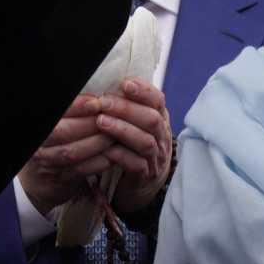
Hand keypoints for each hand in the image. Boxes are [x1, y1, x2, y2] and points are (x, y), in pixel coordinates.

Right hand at [17, 94, 119, 213]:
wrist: (39, 179)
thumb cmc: (52, 143)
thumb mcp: (57, 125)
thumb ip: (70, 113)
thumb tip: (95, 96)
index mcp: (40, 128)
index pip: (57, 114)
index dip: (76, 107)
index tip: (95, 102)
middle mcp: (39, 145)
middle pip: (64, 132)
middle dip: (91, 123)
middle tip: (112, 116)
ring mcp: (49, 164)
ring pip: (75, 151)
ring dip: (98, 141)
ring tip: (117, 132)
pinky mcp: (63, 179)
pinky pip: (84, 169)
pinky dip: (100, 160)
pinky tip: (115, 152)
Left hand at [98, 79, 174, 216]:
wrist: (146, 181)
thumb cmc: (135, 143)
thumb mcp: (137, 121)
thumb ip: (128, 104)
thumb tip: (107, 82)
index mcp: (160, 118)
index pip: (158, 100)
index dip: (144, 91)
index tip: (125, 84)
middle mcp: (162, 136)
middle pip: (152, 120)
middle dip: (127, 109)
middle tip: (103, 102)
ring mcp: (156, 157)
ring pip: (145, 142)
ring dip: (122, 130)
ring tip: (101, 122)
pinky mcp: (146, 175)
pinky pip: (137, 165)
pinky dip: (121, 155)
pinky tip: (106, 149)